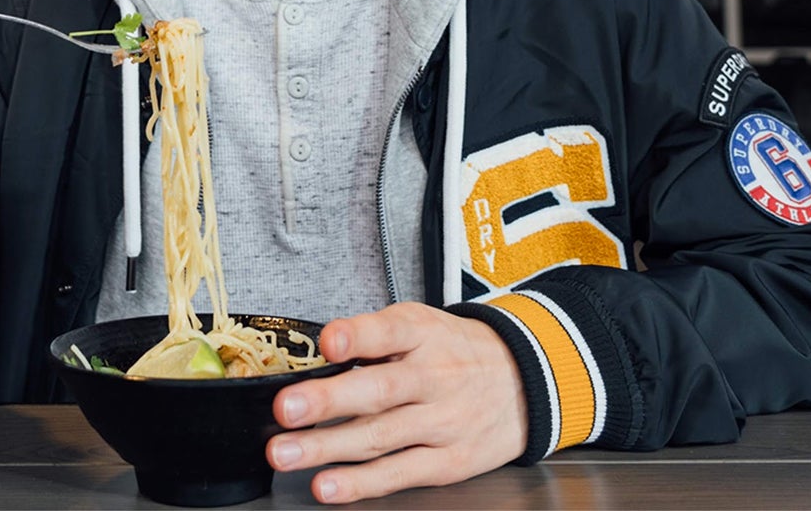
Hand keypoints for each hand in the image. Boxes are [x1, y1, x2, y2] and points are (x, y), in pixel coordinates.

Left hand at [266, 302, 527, 503]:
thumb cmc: (455, 352)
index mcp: (424, 335)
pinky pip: (399, 473)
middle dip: (329, 401)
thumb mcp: (421, 326)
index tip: (329, 342)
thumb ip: (372, 337)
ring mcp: (443, 422)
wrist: (524, 382)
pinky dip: (361, 483)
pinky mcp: (448, 461)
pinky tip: (328, 485)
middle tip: (288, 408)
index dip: (358, 336)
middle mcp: (434, 377)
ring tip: (286, 453)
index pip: (390, 332)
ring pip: (380, 437)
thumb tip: (317, 351)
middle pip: (380, 390)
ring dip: (328, 447)